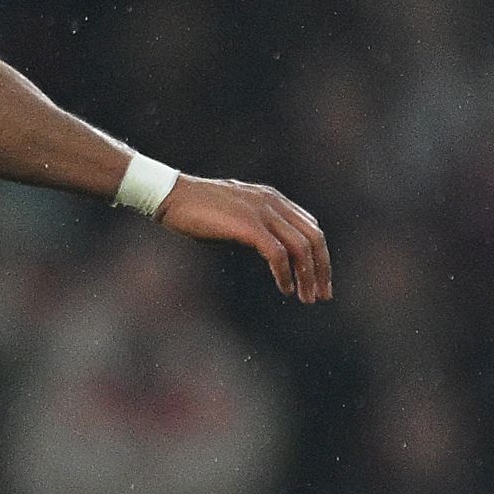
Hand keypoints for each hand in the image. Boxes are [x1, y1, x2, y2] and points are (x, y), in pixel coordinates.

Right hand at [155, 176, 332, 301]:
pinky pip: (278, 254)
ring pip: (301, 248)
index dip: (320, 255)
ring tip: (306, 298)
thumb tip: (273, 253)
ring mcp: (263, 212)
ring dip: (307, 277)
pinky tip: (285, 289)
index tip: (321, 279)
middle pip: (314, 238)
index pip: (311, 228)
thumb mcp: (237, 215)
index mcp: (274, 199)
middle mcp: (274, 203)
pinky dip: (285, 274)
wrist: (169, 195)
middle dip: (322, 269)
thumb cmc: (197, 209)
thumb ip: (259, 227)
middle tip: (323, 295)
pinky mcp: (249, 225)